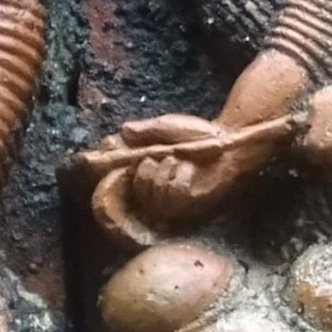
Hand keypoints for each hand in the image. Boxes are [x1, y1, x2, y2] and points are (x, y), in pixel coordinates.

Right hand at [79, 114, 277, 245]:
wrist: (229, 141)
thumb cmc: (200, 134)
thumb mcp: (166, 127)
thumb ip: (144, 130)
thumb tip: (123, 132)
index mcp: (143, 168)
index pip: (112, 175)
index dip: (103, 168)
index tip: (102, 154)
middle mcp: (153, 187)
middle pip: (127, 192)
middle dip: (135, 172)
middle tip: (148, 157)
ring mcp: (171, 198)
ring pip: (148, 195)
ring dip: (158, 173)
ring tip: (174, 159)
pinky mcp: (189, 203)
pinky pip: (172, 195)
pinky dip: (178, 178)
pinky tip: (188, 169)